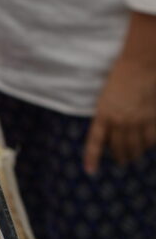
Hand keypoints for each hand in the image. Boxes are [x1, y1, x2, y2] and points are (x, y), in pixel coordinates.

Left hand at [83, 51, 155, 174]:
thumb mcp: (107, 97)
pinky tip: (147, 145)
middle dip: (119, 156)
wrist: (139, 67)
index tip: (90, 171)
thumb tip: (110, 133)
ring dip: (134, 154)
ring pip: (135, 146)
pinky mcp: (152, 119)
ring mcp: (137, 121)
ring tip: (133, 157)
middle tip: (121, 161)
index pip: (95, 140)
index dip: (92, 157)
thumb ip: (108, 115)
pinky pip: (150, 139)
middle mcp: (119, 121)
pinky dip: (148, 144)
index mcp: (103, 113)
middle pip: (118, 147)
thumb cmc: (120, 77)